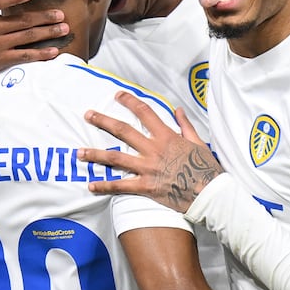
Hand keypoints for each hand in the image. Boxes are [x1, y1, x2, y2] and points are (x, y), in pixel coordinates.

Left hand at [79, 91, 222, 212]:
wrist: (210, 193)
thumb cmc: (206, 168)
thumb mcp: (198, 142)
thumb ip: (185, 125)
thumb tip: (178, 110)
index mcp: (167, 136)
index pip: (145, 112)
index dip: (129, 101)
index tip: (117, 96)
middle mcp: (154, 149)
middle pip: (123, 131)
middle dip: (103, 121)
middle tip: (88, 115)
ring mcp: (148, 168)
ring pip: (116, 158)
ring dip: (96, 154)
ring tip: (79, 152)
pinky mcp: (146, 187)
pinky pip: (121, 186)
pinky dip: (105, 186)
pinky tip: (91, 186)